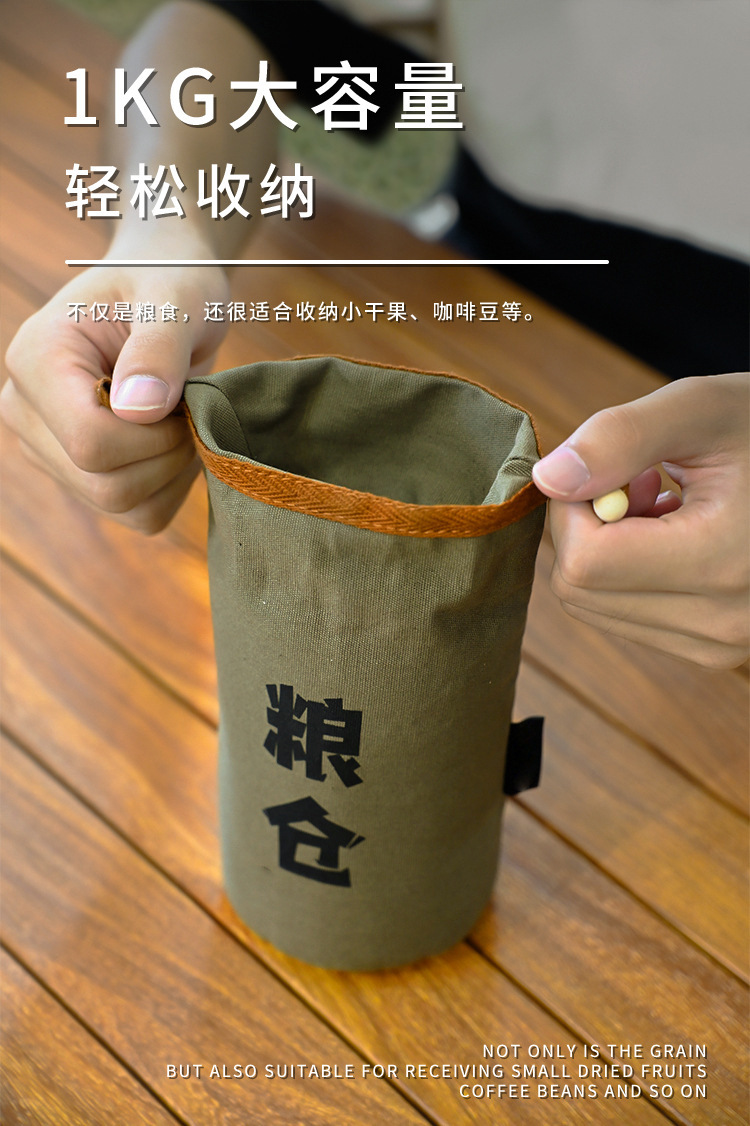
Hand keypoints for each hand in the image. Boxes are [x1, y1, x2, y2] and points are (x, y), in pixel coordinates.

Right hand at [2, 261, 229, 532]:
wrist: (164, 294)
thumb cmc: (168, 285)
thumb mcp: (175, 298)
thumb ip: (158, 349)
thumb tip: (138, 409)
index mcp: (36, 361)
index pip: (89, 441)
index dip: (153, 436)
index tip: (182, 397)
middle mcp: (28, 413)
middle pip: (105, 485)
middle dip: (166, 455)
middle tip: (189, 408)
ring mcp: (50, 451)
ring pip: (122, 506)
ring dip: (172, 472)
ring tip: (181, 418)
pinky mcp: (81, 477)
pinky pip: (139, 515)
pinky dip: (172, 488)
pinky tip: (175, 442)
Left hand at [532, 373, 748, 668]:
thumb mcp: (701, 409)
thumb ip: (619, 438)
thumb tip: (547, 481)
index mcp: (722, 562)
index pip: (584, 562)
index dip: (572, 508)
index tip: (611, 467)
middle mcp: (722, 622)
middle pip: (580, 592)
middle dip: (586, 529)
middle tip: (640, 480)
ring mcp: (719, 645)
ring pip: (595, 608)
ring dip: (606, 551)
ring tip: (665, 502)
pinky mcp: (713, 649)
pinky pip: (626, 617)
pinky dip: (629, 574)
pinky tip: (675, 531)